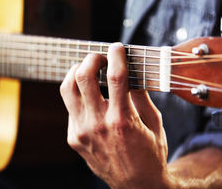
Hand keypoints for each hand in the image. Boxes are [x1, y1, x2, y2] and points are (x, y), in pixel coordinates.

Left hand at [60, 43, 170, 187]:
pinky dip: (78, 94)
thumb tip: (132, 70)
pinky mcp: (73, 137)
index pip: (116, 77)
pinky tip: (89, 95)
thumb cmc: (150, 154)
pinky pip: (70, 107)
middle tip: (100, 57)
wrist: (135, 185)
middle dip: (91, 58)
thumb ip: (141, 95)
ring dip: (76, 72)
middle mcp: (98, 125)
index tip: (117, 47)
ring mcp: (81, 131)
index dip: (115, 56)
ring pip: (67, 89)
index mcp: (122, 120)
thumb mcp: (154, 123)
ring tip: (87, 69)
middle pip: (83, 77)